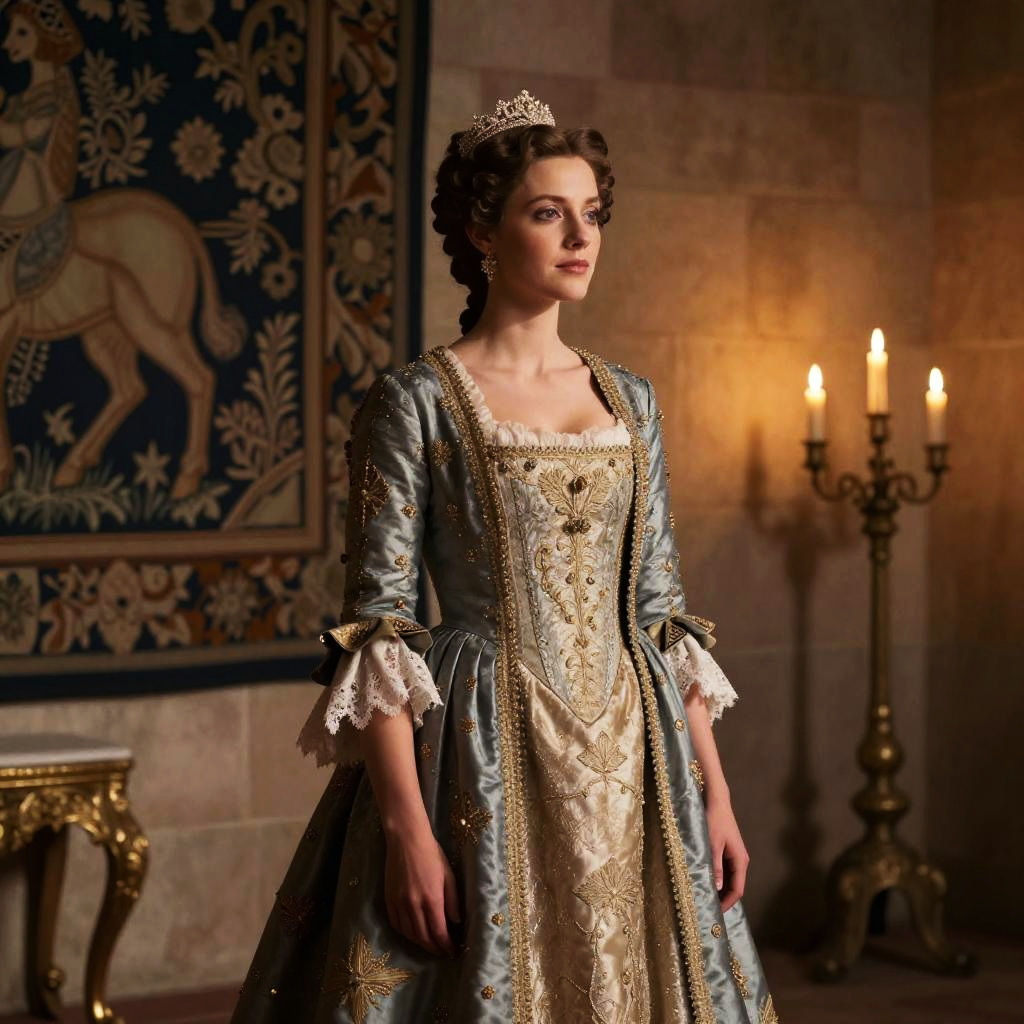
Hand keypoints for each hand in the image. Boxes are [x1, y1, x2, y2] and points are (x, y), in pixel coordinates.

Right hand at [384, 826, 460, 956]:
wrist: (406, 840)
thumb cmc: (432, 854)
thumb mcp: (448, 875)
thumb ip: (453, 901)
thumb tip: (457, 922)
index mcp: (432, 899)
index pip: (439, 932)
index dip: (446, 946)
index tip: (453, 952)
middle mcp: (414, 905)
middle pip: (424, 938)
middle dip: (435, 949)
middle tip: (443, 953)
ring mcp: (399, 903)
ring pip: (409, 934)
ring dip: (421, 944)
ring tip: (430, 946)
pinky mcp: (389, 900)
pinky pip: (396, 924)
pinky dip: (406, 934)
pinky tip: (413, 934)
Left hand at [705, 796, 748, 912]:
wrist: (716, 801)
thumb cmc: (714, 821)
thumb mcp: (712, 844)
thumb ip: (715, 866)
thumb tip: (718, 887)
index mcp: (740, 861)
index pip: (737, 890)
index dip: (728, 903)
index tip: (716, 913)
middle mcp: (741, 861)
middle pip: (735, 887)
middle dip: (724, 899)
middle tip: (709, 910)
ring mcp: (735, 856)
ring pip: (730, 879)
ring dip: (721, 890)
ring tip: (706, 899)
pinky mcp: (728, 851)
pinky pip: (725, 871)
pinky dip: (718, 879)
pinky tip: (707, 883)